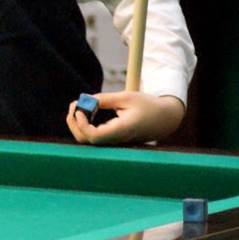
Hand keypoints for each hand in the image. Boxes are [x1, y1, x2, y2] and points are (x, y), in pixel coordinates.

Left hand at [65, 91, 183, 145]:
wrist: (164, 118)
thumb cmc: (147, 106)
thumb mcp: (127, 97)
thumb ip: (105, 99)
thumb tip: (85, 100)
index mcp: (121, 130)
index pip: (95, 136)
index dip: (81, 124)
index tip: (79, 109)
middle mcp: (116, 140)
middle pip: (86, 140)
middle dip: (74, 122)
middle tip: (75, 103)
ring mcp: (114, 142)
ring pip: (88, 139)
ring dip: (78, 123)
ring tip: (79, 104)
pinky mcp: (113, 140)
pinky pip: (94, 136)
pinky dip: (85, 124)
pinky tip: (87, 110)